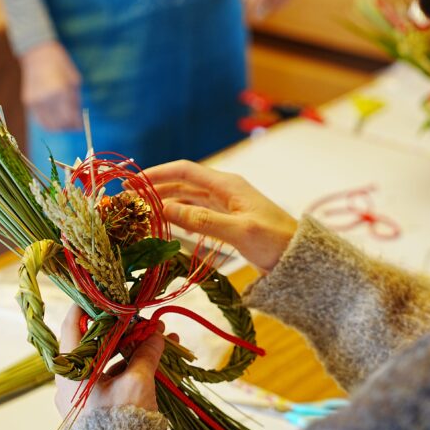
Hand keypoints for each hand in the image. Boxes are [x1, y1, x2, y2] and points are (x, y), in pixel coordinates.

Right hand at [20, 40, 82, 130]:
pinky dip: (48, 123)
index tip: (81, 126)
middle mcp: (47, 98)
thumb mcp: (74, 80)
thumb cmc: (60, 65)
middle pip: (60, 124)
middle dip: (69, 127)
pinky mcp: (28, 101)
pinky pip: (39, 120)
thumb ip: (76, 101)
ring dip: (59, 128)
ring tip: (65, 124)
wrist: (38, 53)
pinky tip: (54, 120)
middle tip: (74, 126)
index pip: (70, 118)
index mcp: (61, 92)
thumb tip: (78, 118)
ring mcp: (36, 101)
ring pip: (48, 125)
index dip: (77, 125)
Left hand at [54, 305, 165, 417]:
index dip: (87, 306)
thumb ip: (146, 354)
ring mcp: (83, 395)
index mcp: (71, 372)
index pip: (72, 327)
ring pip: (106, 359)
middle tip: (145, 319)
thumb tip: (157, 334)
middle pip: (95, 343)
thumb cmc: (121, 421)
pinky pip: (111, 376)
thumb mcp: (136, 383)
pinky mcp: (96, 405)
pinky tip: (154, 359)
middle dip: (124, 329)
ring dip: (132, 347)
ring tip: (158, 337)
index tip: (105, 294)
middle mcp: (72, 381)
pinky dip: (130, 365)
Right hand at [142, 160, 297, 271]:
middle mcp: (224, 191)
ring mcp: (226, 206)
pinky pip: (197, 213)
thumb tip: (165, 209)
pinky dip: (180, 216)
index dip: (157, 173)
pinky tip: (168, 223)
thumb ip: (202, 220)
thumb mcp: (238, 231)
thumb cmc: (275, 241)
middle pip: (183, 184)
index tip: (133, 181)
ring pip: (188, 199)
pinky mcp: (227, 221)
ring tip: (143, 212)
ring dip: (166, 202)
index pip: (185, 171)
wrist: (299, 258)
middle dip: (157, 189)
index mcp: (227, 185)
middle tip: (130, 200)